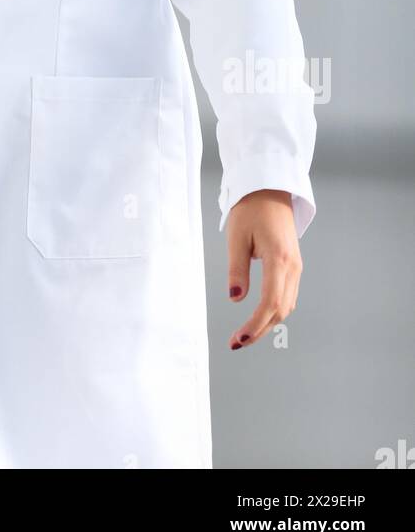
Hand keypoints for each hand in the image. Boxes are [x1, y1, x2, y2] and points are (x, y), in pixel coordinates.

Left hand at [226, 189, 301, 349]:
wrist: (270, 189)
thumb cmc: (251, 209)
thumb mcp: (237, 237)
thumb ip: (237, 269)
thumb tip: (235, 298)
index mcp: (279, 259)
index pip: (270, 302)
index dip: (255, 324)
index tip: (239, 338)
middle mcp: (293, 267)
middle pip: (280, 310)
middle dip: (259, 330)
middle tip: (236, 342)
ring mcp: (296, 267)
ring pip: (286, 305)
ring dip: (267, 323)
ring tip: (244, 334)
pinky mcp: (294, 265)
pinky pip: (287, 295)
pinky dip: (274, 310)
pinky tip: (259, 316)